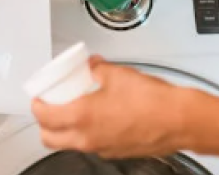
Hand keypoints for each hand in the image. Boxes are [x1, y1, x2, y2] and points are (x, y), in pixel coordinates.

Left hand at [31, 56, 194, 158]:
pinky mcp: (116, 153)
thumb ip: (97, 69)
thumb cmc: (153, 102)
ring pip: (71, 145)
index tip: (38, 97)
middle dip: (44, 124)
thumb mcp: (118, 74)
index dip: (37, 105)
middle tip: (50, 107)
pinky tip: (99, 117)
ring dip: (65, 130)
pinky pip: (92, 146)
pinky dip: (87, 133)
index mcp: (82, 117)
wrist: (182, 121)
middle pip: (50, 139)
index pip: (44, 117)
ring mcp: (102, 149)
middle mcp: (88, 138)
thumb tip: (91, 65)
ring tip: (74, 110)